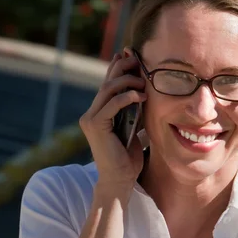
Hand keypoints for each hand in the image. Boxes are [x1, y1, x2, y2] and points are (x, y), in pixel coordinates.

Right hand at [79, 51, 146, 189]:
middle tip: (139, 61)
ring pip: (108, 89)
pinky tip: (142, 96)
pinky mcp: (95, 125)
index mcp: (99, 113)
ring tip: (143, 81)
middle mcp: (91, 114)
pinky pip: (112, 104)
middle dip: (123, 68)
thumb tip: (147, 93)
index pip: (109, 84)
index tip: (134, 57)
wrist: (120, 180)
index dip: (119, 68)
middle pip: (107, 82)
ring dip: (127, 80)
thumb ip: (135, 112)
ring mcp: (90, 119)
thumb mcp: (135, 129)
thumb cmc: (129, 159)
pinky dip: (127, 97)